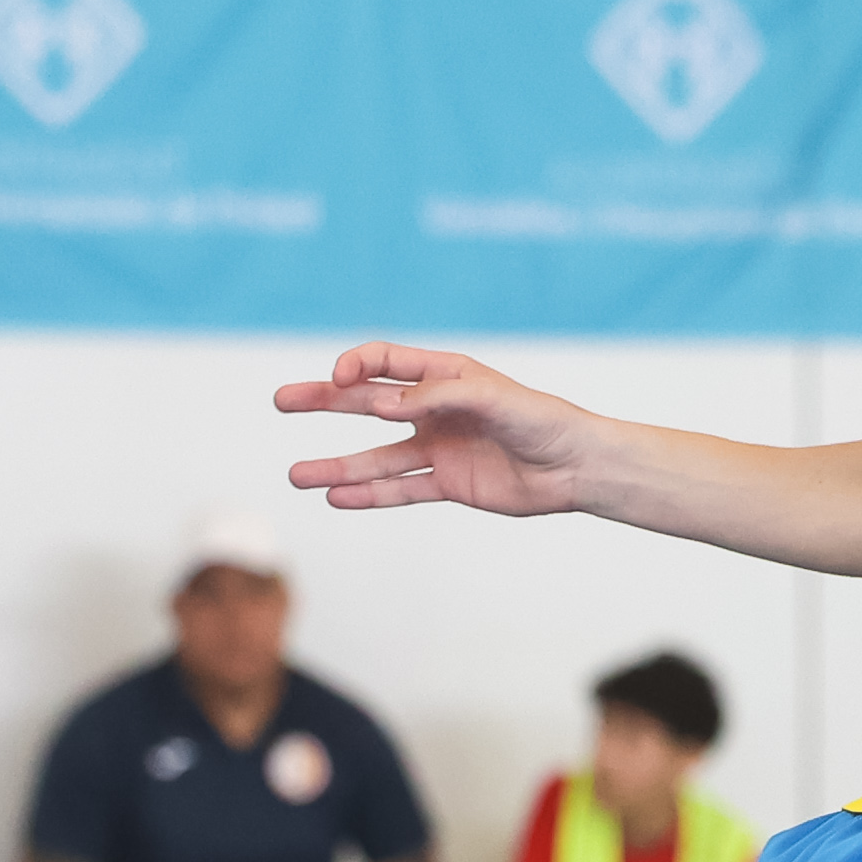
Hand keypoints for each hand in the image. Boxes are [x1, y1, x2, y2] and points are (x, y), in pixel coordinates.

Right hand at [278, 343, 593, 515]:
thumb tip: (383, 405)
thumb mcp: (495, 398)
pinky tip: (336, 498)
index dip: (358, 365)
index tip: (339, 378)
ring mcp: (438, 447)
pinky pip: (401, 489)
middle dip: (324, 400)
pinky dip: (370, 495)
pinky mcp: (449, 482)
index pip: (387, 362)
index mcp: (446, 375)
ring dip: (338, 466)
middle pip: (367, 403)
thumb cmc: (545, 420)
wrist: (578, 467)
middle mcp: (435, 409)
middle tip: (282, 400)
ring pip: (376, 455)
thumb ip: (439, 397)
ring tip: (296, 475)